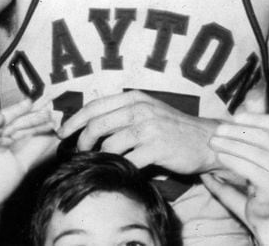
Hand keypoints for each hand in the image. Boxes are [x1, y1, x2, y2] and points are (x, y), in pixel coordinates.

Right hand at [0, 100, 56, 225]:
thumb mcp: (19, 165)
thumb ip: (33, 151)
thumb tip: (50, 138)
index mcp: (1, 141)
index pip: (21, 128)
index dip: (37, 122)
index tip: (53, 117)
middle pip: (12, 123)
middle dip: (29, 116)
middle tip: (47, 110)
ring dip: (11, 114)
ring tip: (27, 104)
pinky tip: (0, 118)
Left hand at [58, 90, 219, 174]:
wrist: (206, 140)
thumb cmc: (173, 128)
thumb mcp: (148, 110)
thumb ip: (122, 113)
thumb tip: (87, 125)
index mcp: (135, 98)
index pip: (94, 106)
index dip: (73, 121)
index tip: (62, 134)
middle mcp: (140, 109)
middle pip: (96, 125)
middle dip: (82, 142)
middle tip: (79, 153)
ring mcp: (149, 128)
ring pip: (109, 145)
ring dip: (100, 157)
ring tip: (100, 163)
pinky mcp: (156, 148)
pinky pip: (127, 161)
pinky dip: (119, 167)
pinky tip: (120, 170)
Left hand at [201, 113, 268, 245]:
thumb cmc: (263, 182)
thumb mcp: (265, 154)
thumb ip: (256, 134)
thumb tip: (240, 108)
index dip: (253, 118)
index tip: (233, 118)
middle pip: (263, 136)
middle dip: (237, 132)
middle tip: (217, 131)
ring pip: (255, 152)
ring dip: (230, 145)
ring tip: (214, 143)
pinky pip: (250, 169)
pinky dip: (233, 160)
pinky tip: (220, 157)